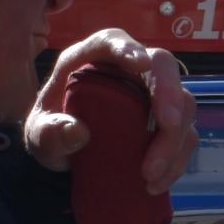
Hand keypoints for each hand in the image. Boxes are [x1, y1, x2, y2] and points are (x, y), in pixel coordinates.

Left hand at [24, 31, 197, 194]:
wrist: (67, 158)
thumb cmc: (51, 133)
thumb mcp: (39, 135)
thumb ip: (49, 133)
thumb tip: (76, 131)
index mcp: (92, 59)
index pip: (112, 41)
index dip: (128, 48)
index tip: (140, 64)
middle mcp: (129, 70)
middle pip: (162, 67)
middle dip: (170, 95)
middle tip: (169, 126)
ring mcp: (152, 94)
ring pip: (182, 104)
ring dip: (173, 140)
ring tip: (149, 176)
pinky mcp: (166, 121)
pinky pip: (184, 134)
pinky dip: (176, 159)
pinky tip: (157, 182)